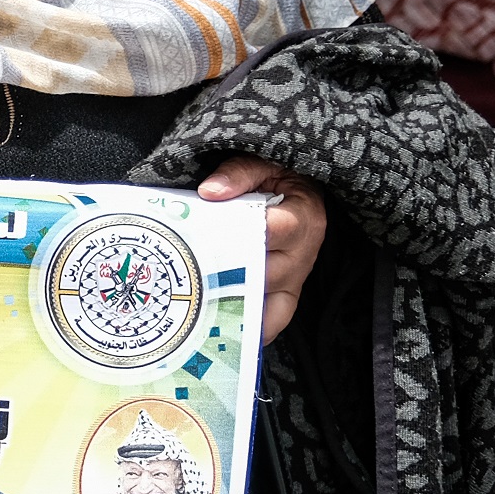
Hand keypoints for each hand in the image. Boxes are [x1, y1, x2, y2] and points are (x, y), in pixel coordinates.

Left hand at [198, 157, 324, 340]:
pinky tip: (217, 331)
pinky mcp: (287, 293)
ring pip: (269, 308)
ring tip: (200, 321)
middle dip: (227, 279)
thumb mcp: (263, 162)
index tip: (207, 241)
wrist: (305, 188)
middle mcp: (303, 254)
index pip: (274, 232)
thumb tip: (210, 191)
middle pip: (264, 275)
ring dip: (236, 314)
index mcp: (303, 217)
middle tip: (189, 284)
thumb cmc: (281, 174)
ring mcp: (296, 278)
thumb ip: (238, 173)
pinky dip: (247, 328)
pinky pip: (272, 320)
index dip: (240, 238)